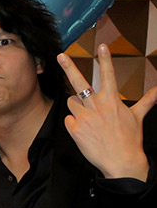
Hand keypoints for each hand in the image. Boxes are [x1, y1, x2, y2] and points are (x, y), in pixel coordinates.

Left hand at [57, 44, 156, 180]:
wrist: (121, 161)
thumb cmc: (129, 139)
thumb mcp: (138, 117)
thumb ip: (148, 100)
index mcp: (112, 100)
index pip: (108, 75)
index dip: (105, 59)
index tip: (101, 46)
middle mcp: (97, 105)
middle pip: (79, 82)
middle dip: (69, 67)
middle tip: (60, 56)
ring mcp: (84, 116)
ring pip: (71, 102)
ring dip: (76, 106)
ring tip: (88, 118)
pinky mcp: (74, 128)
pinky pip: (68, 119)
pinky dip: (73, 123)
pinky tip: (84, 131)